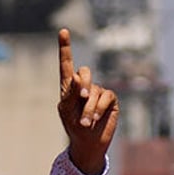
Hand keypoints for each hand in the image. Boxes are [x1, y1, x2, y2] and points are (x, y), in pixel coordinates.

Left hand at [57, 28, 118, 174]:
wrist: (87, 143)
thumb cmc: (73, 127)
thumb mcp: (67, 111)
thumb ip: (71, 94)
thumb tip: (78, 76)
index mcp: (69, 87)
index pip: (67, 65)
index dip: (65, 48)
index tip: (63, 32)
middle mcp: (85, 86)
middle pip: (84, 72)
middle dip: (82, 84)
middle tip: (81, 97)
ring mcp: (98, 92)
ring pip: (94, 90)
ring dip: (88, 107)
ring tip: (85, 122)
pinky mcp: (110, 99)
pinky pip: (106, 97)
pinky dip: (99, 108)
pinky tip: (94, 118)